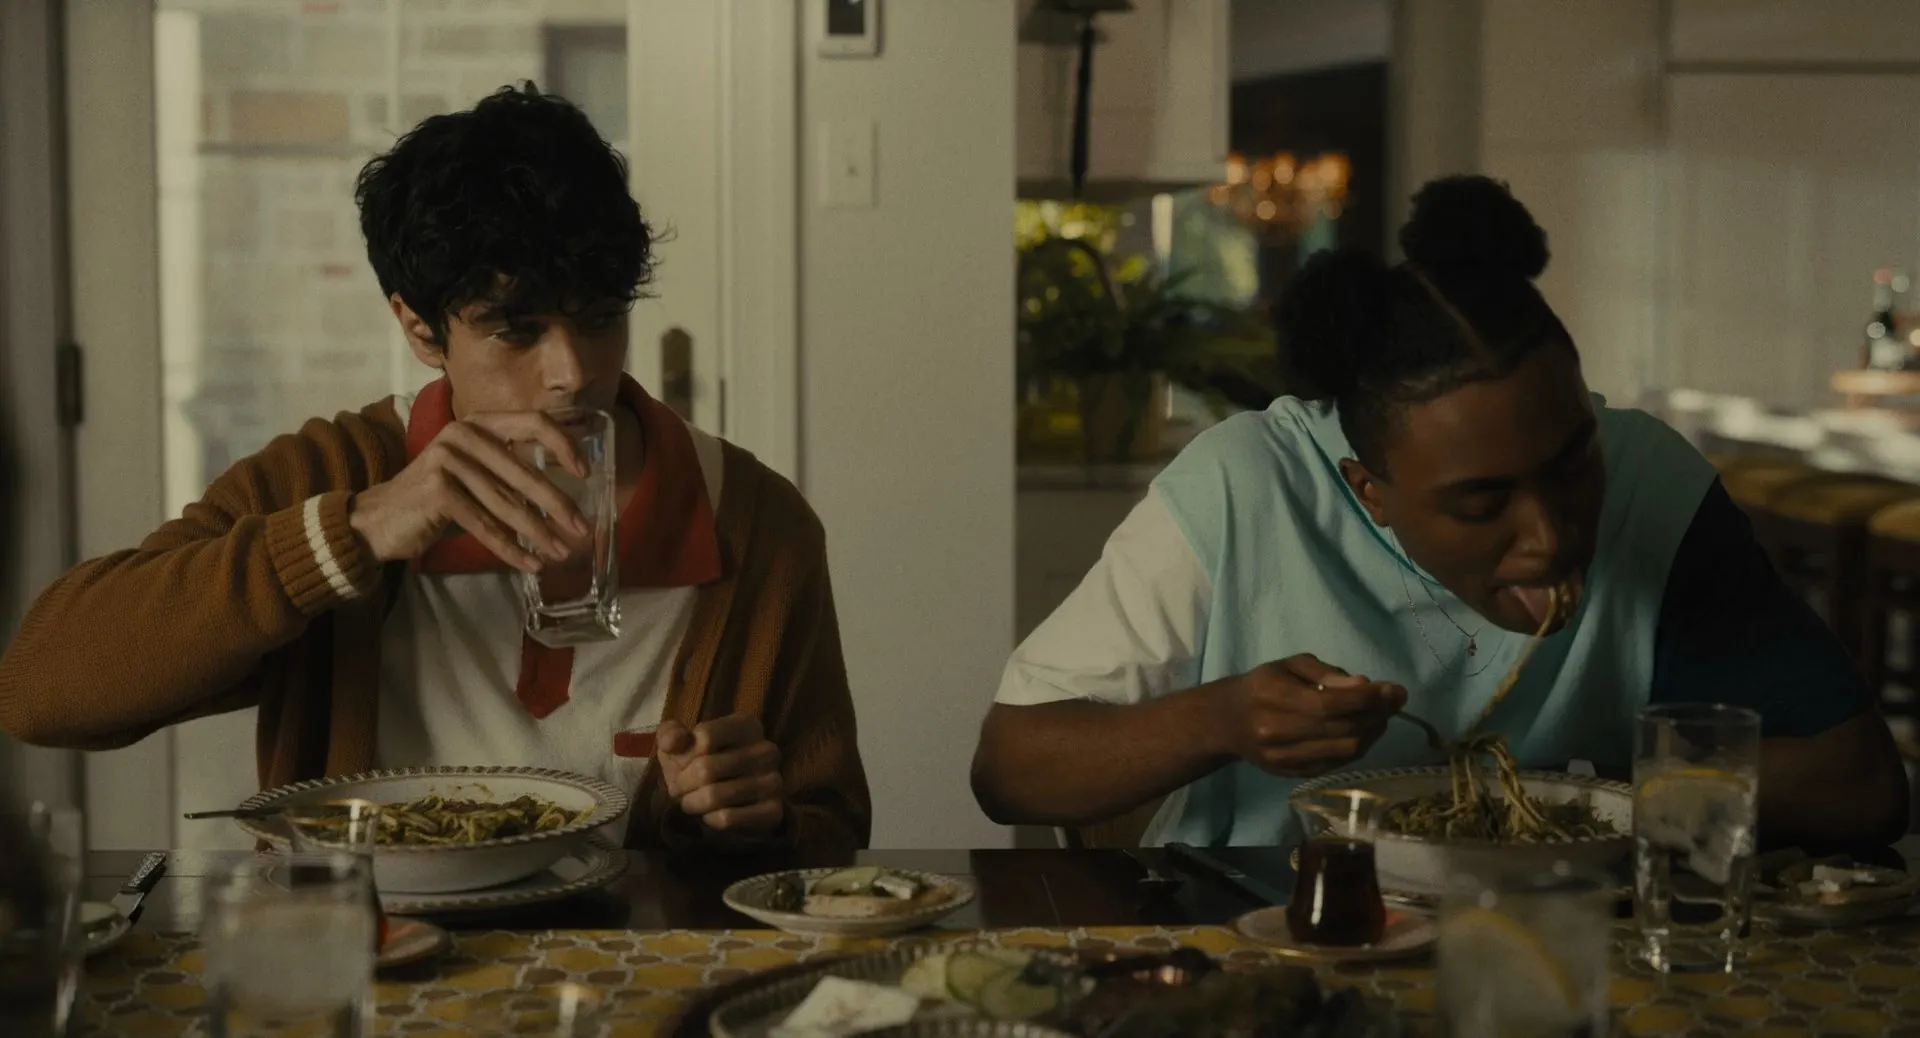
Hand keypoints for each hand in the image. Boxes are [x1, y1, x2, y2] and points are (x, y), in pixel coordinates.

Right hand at [348, 411, 590, 570]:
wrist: (378, 521)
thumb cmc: (436, 501)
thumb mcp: (476, 477)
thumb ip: (511, 474)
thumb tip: (565, 497)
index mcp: (478, 422)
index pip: (533, 422)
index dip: (564, 445)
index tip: (585, 472)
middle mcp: (463, 433)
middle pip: (525, 471)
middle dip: (558, 505)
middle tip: (582, 529)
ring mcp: (447, 459)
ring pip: (507, 504)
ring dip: (539, 533)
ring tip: (561, 553)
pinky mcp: (437, 490)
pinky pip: (485, 526)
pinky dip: (510, 549)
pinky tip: (530, 564)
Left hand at [657, 715, 785, 836]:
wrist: (724, 802)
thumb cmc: (697, 764)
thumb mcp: (679, 743)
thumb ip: (671, 734)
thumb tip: (674, 742)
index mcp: (747, 726)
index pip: (705, 736)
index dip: (683, 755)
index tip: (682, 764)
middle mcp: (767, 750)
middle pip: (706, 768)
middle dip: (683, 784)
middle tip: (681, 789)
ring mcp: (774, 781)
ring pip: (714, 796)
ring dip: (693, 803)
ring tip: (692, 801)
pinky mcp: (773, 811)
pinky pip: (728, 818)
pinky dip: (710, 820)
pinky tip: (710, 814)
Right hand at [1218, 654, 1406, 777]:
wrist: (1229, 722)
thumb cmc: (1263, 685)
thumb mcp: (1290, 665)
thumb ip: (1326, 673)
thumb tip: (1364, 685)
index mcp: (1274, 697)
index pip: (1331, 703)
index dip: (1369, 699)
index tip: (1395, 690)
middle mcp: (1278, 731)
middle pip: (1343, 730)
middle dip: (1378, 715)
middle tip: (1395, 701)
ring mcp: (1285, 758)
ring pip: (1345, 751)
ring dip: (1372, 734)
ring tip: (1381, 717)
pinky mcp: (1292, 774)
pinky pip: (1337, 763)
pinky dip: (1357, 748)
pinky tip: (1364, 733)